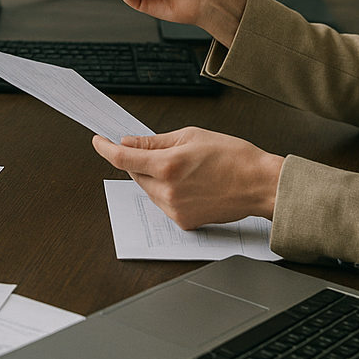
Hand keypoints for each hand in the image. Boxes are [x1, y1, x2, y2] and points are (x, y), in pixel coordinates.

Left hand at [92, 127, 282, 229]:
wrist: (259, 184)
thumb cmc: (233, 157)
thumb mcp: (190, 136)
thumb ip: (154, 141)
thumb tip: (129, 141)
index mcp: (167, 165)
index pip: (122, 158)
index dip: (105, 148)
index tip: (99, 141)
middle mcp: (167, 191)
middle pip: (134, 174)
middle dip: (138, 160)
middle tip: (157, 150)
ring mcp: (174, 209)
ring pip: (147, 189)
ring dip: (152, 176)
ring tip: (183, 166)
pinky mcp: (183, 222)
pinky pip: (162, 203)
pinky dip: (166, 191)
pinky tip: (189, 182)